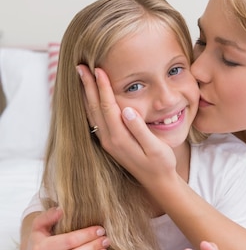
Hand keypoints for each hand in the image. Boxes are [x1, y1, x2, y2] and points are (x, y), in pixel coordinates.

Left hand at [77, 65, 175, 185]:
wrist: (158, 182)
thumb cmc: (161, 164)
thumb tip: (127, 110)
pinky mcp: (109, 143)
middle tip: (80, 66)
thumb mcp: (155, 147)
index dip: (102, 87)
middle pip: (94, 108)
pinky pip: (95, 121)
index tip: (98, 69)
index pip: (108, 107)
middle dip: (88, 86)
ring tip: (81, 78)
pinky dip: (90, 106)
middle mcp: (109, 140)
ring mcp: (107, 142)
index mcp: (120, 138)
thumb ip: (140, 129)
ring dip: (86, 95)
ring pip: (92, 114)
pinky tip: (89, 98)